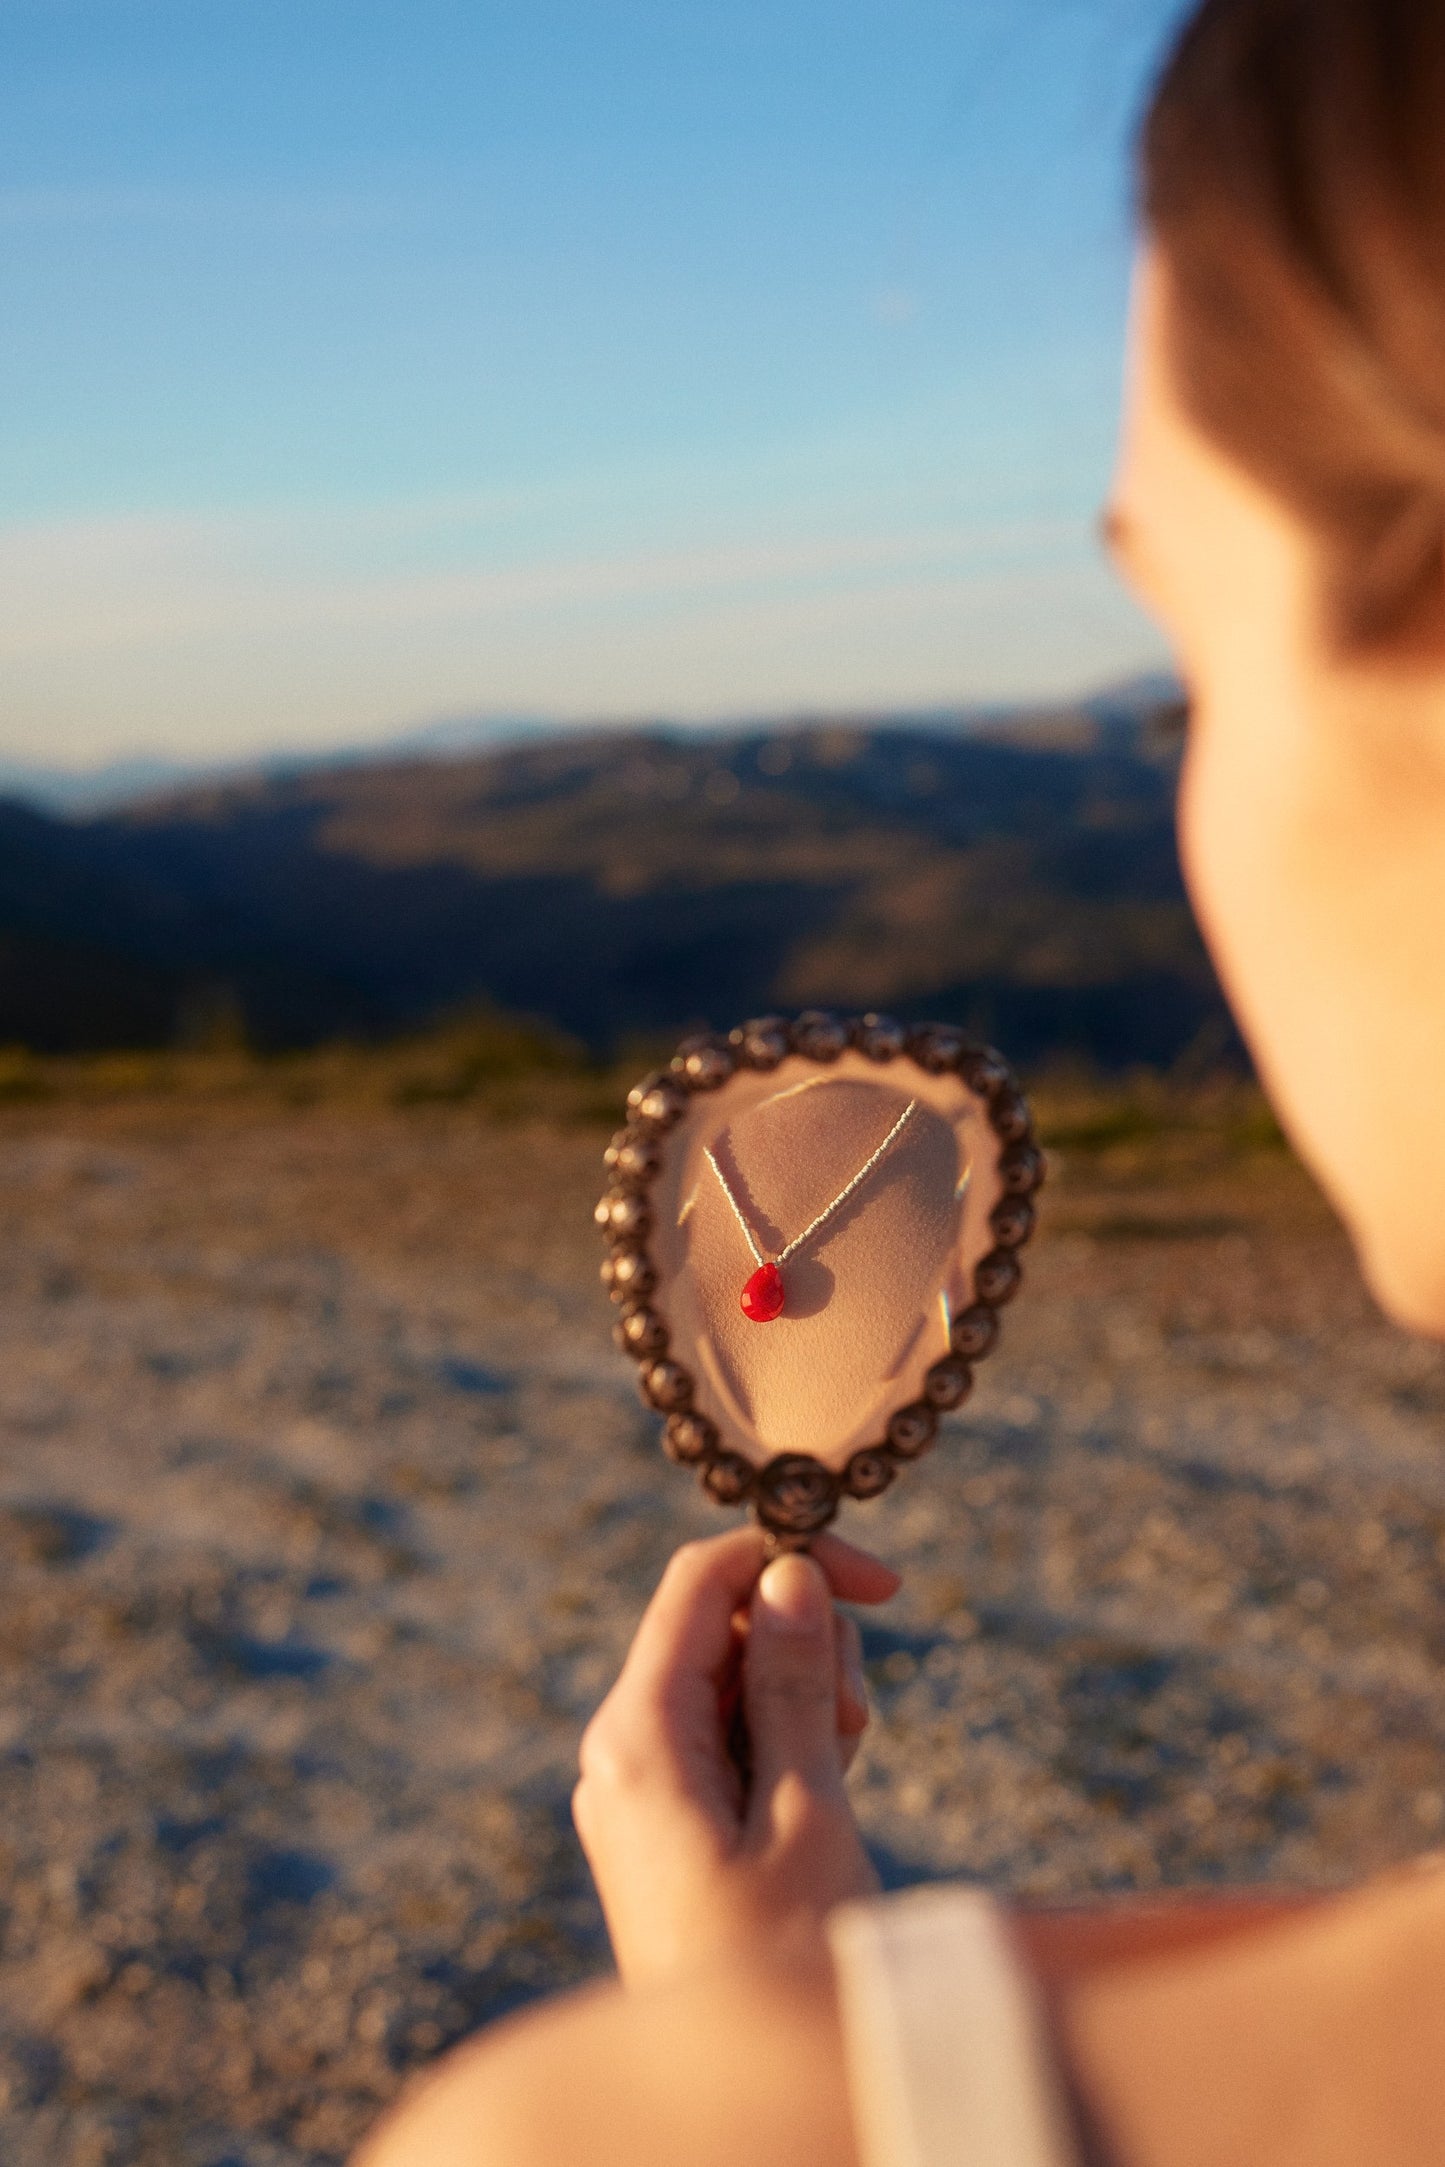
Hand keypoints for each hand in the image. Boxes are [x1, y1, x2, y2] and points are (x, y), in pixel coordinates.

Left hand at [573, 1526, 899, 1988]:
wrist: (733, 2094)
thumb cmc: (780, 1961)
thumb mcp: (804, 1813)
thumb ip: (790, 1686)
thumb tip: (788, 1576)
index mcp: (637, 1735)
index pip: (700, 1583)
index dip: (791, 1559)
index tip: (886, 1584)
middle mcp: (621, 1747)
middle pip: (718, 1624)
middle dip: (803, 1642)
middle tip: (855, 1722)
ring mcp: (640, 1785)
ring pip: (728, 1678)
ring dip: (801, 1692)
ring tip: (842, 1764)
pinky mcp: (666, 1819)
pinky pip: (725, 1733)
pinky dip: (783, 1736)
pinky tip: (824, 1781)